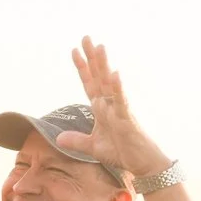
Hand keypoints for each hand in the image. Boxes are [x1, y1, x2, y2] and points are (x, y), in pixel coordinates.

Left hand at [63, 38, 171, 180]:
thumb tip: (59, 139)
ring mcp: (119, 109)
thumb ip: (77, 141)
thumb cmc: (122, 152)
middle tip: (85, 37)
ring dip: (104, 66)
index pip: (89, 83)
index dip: (82, 68)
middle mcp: (109, 104)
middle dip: (92, 57)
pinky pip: (121, 101)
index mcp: (101, 107)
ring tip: (100, 47)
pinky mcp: (127, 119)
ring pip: (110, 83)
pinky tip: (115, 74)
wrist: (141, 164)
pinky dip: (118, 88)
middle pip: (99, 76)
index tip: (74, 50)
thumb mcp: (93, 147)